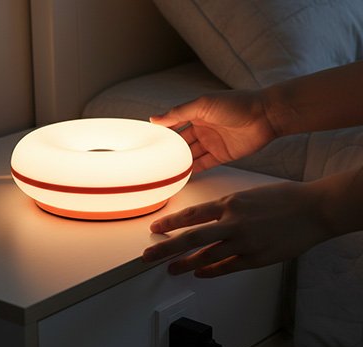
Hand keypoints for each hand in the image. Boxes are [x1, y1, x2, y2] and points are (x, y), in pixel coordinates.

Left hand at [143, 181, 330, 277]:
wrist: (313, 209)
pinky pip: (226, 267)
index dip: (170, 223)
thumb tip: (210, 220)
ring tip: (171, 269)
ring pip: (206, 256)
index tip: (156, 229)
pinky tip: (200, 274)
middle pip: (190, 238)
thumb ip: (228, 208)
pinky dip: (210, 272)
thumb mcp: (249, 195)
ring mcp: (244, 242)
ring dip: (185, 264)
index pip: (191, 214)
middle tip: (148, 257)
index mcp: (230, 203)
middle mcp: (233, 222)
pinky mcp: (256, 258)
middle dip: (166, 248)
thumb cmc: (284, 199)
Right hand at [150, 91, 276, 172]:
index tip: (149, 140)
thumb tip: (154, 119)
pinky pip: (204, 164)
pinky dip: (193, 170)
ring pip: (191, 155)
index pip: (175, 124)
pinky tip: (182, 175)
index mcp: (197, 114)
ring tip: (165, 171)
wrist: (265, 116)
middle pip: (182, 142)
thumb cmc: (236, 104)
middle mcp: (203, 129)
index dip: (163, 132)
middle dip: (170, 150)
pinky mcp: (222, 155)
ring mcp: (212, 143)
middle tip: (155, 160)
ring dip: (180, 162)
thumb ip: (179, 113)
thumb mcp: (203, 105)